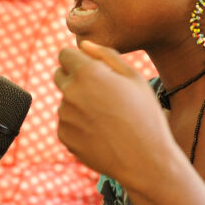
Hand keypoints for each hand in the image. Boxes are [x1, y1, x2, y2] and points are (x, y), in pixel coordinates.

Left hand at [53, 41, 175, 183]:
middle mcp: (70, 92)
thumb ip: (106, 56)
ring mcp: (64, 116)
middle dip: (74, 77)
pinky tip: (101, 133)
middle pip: (59, 75)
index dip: (77, 58)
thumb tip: (83, 45)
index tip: (90, 67)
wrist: (145, 160)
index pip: (64, 54)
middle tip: (100, 92)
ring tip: (108, 118)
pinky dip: (79, 125)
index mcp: (87, 73)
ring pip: (65, 101)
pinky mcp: (63, 136)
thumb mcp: (133, 78)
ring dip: (79, 104)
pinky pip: (66, 123)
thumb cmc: (145, 115)